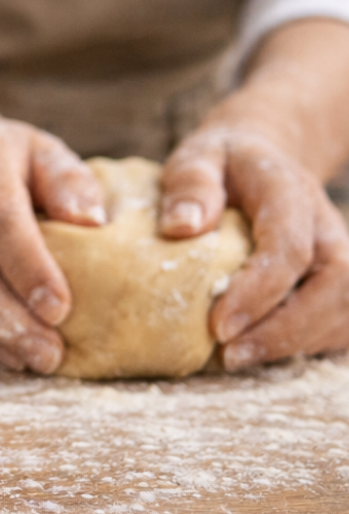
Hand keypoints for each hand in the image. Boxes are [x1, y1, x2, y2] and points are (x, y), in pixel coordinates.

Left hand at [160, 125, 348, 369]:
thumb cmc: (221, 162)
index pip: (289, 247)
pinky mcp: (339, 276)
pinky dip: (309, 343)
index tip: (217, 325)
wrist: (260, 154)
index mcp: (288, 190)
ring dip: (296, 342)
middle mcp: (325, 223)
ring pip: (344, 308)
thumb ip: (189, 184)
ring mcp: (339, 251)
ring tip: (237, 359)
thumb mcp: (196, 156)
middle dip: (284, 329)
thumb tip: (181, 227)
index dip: (258, 292)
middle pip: (333, 284)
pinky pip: (343, 319)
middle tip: (229, 354)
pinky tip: (263, 351)